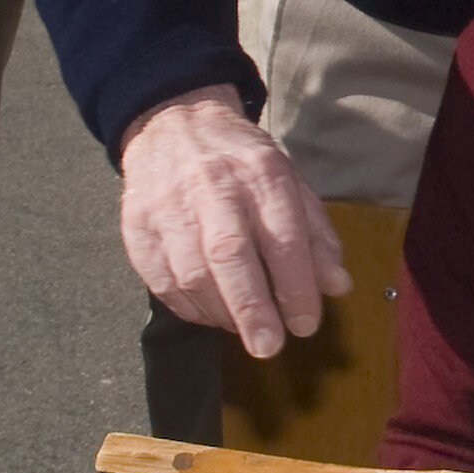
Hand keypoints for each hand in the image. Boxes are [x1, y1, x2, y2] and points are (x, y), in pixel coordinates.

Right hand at [116, 88, 347, 358]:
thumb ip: (316, 236)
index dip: (295, 287)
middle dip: (251, 308)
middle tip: (268, 347)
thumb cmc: (242, 163)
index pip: (283, 238)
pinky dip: (188, 307)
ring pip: (190, 273)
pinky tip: (210, 313)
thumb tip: (336, 286)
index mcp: (261, 175)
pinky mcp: (136, 226)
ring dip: (220, 312)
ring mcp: (168, 207)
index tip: (305, 324)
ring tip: (242, 328)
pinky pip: (160, 280)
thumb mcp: (291, 184)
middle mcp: (213, 188)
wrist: (174, 125)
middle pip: (229, 255)